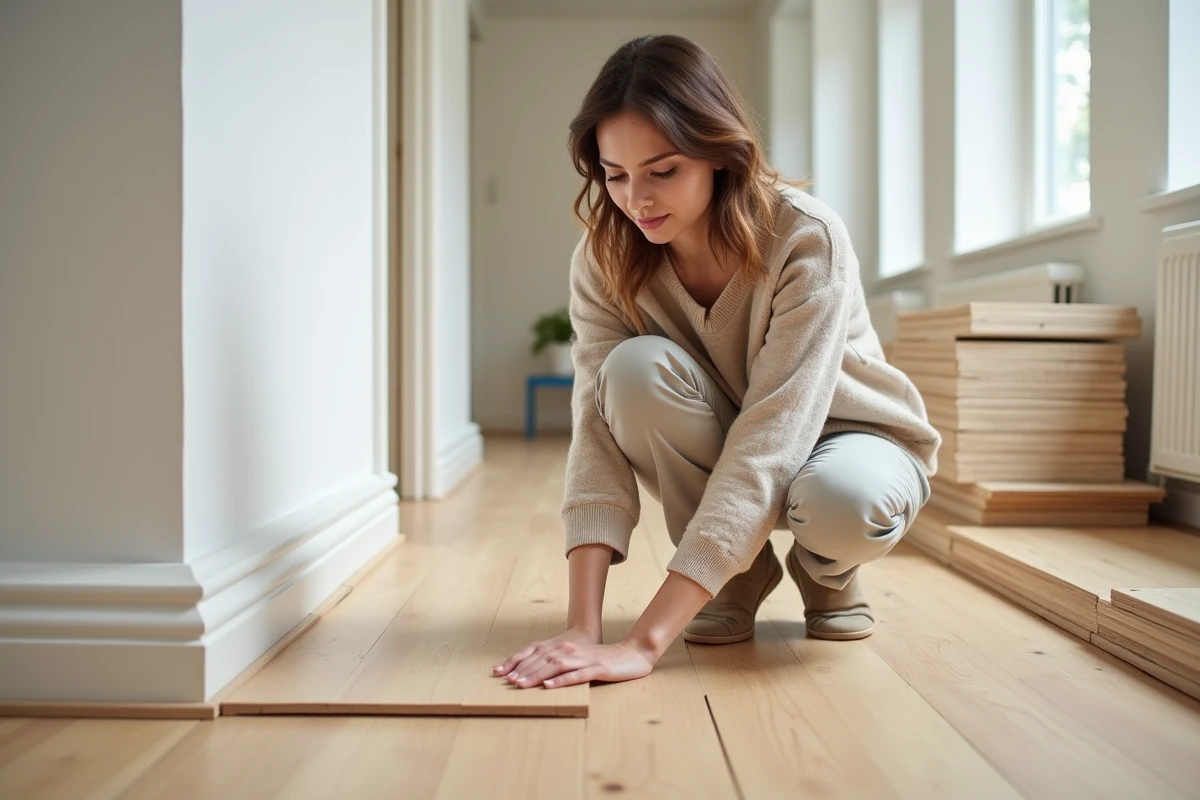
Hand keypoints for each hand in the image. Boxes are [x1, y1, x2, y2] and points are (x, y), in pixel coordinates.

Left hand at [492, 629, 656, 688]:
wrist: (633, 653)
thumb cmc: (604, 659)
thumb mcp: (578, 658)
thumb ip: (559, 663)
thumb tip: (537, 674)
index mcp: (564, 648)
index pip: (535, 653)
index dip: (516, 661)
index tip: (499, 672)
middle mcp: (570, 650)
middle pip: (542, 660)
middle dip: (522, 670)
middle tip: (506, 682)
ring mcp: (583, 659)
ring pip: (555, 667)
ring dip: (536, 675)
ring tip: (521, 685)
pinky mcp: (596, 668)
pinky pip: (576, 675)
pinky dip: (561, 681)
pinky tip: (550, 687)